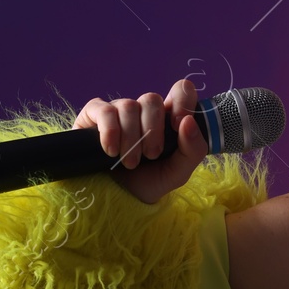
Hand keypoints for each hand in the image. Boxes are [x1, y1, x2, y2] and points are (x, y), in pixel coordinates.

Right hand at [72, 78, 208, 204]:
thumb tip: (188, 121)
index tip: (177, 126)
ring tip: (130, 163)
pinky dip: (110, 132)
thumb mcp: (178, 172)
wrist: (117, 197)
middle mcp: (142, 110)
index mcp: (167, 117)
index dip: (182, 102)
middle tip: (151, 155)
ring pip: (128, 106)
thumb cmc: (149, 181)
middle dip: (153, 130)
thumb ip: (193, 149)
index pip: (180, 90)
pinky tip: (111, 151)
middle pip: (151, 98)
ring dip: (131, 139)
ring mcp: (118, 110)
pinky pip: (104, 111)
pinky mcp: (94, 114)